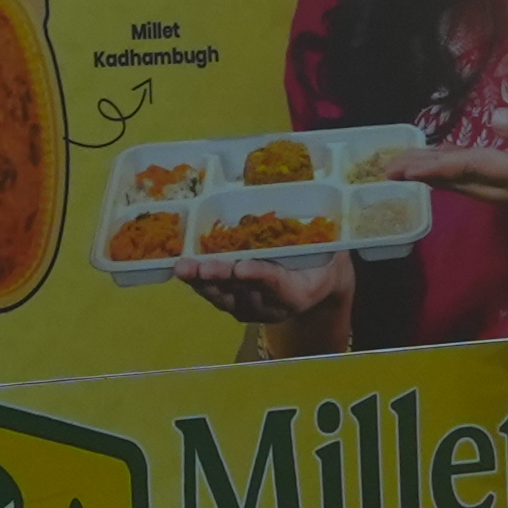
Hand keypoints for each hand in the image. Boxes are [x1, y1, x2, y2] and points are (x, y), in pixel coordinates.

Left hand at [186, 247, 353, 345]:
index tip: (242, 269)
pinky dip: (198, 281)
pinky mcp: (235, 304)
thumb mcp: (325, 245)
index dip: (258, 276)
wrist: (316, 283)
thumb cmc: (322, 257)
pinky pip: (215, 294)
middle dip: (221, 278)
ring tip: (183, 267)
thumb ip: (313, 233)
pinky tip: (182, 267)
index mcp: (299, 292)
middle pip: (243, 292)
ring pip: (223, 296)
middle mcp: (272, 306)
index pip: (276, 283)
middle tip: (203, 267)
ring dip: (201, 282)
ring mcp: (251, 308)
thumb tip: (294, 199)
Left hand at [392, 109, 507, 297]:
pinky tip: (440, 169)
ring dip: (433, 176)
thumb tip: (494, 116)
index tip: (402, 165)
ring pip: (463, 187)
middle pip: (456, 181)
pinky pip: (474, 187)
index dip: (432, 164)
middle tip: (386, 166)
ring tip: (404, 165)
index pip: (468, 166)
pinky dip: (451, 178)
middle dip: (422, 172)